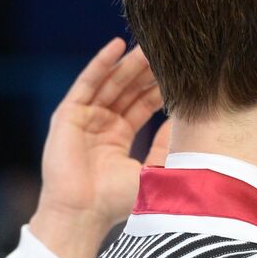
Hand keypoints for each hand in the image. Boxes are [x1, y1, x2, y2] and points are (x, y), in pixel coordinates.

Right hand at [30, 38, 170, 257]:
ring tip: (150, 43)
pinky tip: (118, 45)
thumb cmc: (118, 202)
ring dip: (129, 63)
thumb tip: (188, 120)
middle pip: (127, 89)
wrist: (84, 214)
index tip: (181, 72)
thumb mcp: (152, 169)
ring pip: (111, 82)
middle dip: (147, 71)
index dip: (159, 88)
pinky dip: (101, 63)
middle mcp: (100, 125)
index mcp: (117, 138)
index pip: (142, 105)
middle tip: (169, 49)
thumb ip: (167, 144)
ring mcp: (83, 119)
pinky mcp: (68, 115)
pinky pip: (87, 83)